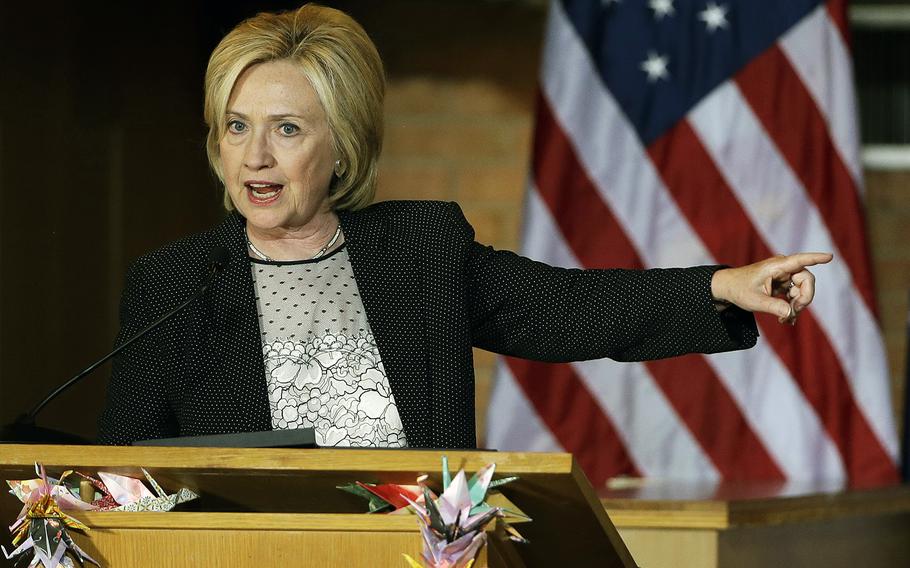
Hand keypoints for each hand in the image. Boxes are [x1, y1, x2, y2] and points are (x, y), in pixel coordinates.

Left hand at [711, 253, 833, 324]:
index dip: (815, 258)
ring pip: (803, 288)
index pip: (799, 260)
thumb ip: (773, 307)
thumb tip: (791, 312)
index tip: (830, 257)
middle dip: (804, 297)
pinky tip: (787, 317)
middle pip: (806, 279)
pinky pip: (796, 293)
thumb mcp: (754, 301)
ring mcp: (784, 275)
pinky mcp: (783, 283)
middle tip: (794, 312)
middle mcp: (783, 268)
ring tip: (787, 319)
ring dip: (799, 304)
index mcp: (776, 266)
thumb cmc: (739, 289)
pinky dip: (794, 305)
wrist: (728, 288)